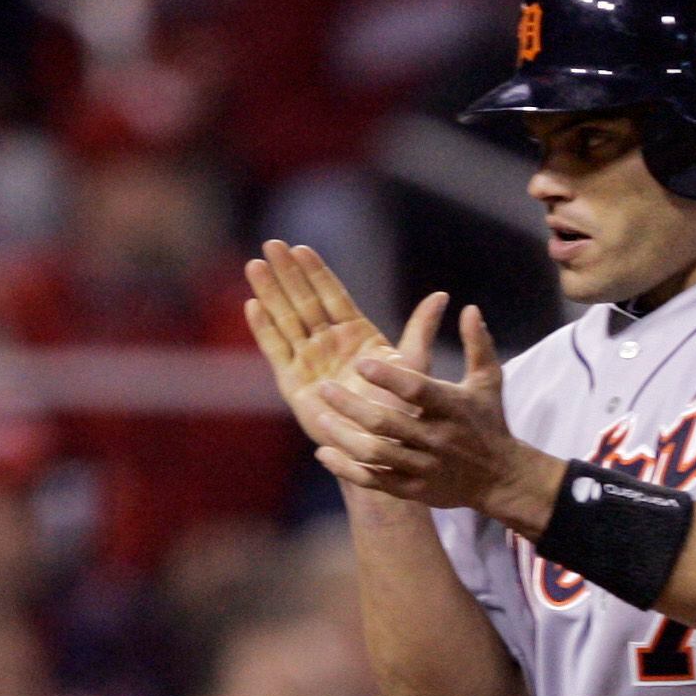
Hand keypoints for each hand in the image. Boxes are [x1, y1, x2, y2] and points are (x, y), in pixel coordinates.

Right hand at [244, 240, 445, 452]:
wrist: (385, 453)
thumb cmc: (403, 413)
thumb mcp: (414, 366)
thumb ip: (420, 330)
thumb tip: (442, 295)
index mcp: (357, 336)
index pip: (333, 296)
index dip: (317, 273)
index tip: (301, 248)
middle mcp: (330, 345)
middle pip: (304, 302)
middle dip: (288, 274)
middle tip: (272, 243)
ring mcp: (310, 362)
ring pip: (286, 320)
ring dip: (271, 293)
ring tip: (256, 264)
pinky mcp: (294, 384)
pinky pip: (276, 352)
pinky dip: (265, 330)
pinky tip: (253, 306)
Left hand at [310, 307, 558, 524]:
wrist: (501, 479)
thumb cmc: (489, 423)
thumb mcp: (488, 382)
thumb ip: (477, 344)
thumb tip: (469, 308)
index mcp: (452, 409)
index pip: (417, 391)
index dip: (388, 377)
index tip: (361, 363)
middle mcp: (438, 439)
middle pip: (387, 423)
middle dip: (352, 406)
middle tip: (325, 388)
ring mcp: (425, 468)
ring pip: (377, 454)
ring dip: (345, 437)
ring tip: (321, 418)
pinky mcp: (416, 490)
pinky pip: (376, 482)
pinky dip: (348, 469)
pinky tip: (325, 453)